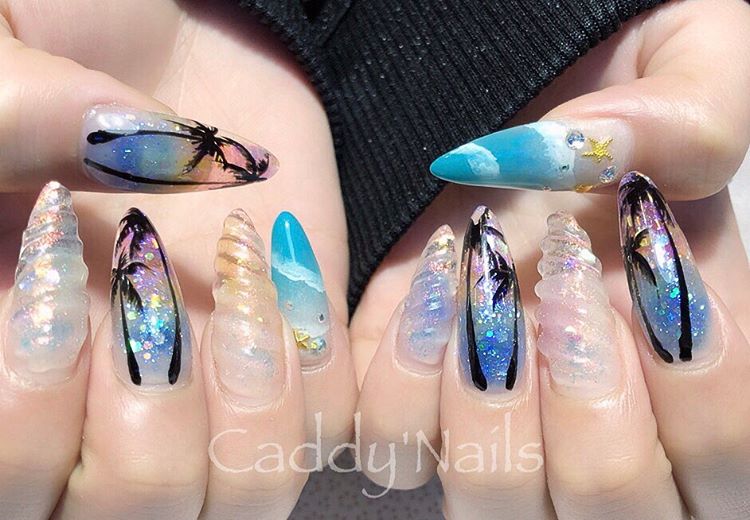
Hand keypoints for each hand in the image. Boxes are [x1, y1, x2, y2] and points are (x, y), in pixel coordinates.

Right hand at [0, 1, 356, 517]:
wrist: (158, 39)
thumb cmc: (58, 28)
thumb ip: (8, 125)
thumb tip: (99, 178)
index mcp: (13, 362)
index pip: (11, 471)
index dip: (29, 403)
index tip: (54, 248)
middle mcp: (104, 401)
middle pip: (126, 512)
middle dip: (149, 411)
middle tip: (146, 269)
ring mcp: (210, 384)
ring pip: (238, 497)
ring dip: (249, 400)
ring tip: (236, 264)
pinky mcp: (294, 350)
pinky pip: (328, 427)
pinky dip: (323, 358)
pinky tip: (288, 256)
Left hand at [353, 1, 749, 517]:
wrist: (522, 93)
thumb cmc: (617, 89)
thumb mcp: (688, 72)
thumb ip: (689, 120)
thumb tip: (601, 158)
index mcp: (692, 370)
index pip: (729, 455)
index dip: (699, 383)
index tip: (648, 268)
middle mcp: (598, 418)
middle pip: (610, 506)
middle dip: (585, 398)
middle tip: (562, 275)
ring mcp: (498, 419)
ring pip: (493, 498)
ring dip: (487, 391)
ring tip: (482, 274)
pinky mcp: (409, 395)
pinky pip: (390, 448)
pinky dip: (397, 375)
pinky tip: (424, 283)